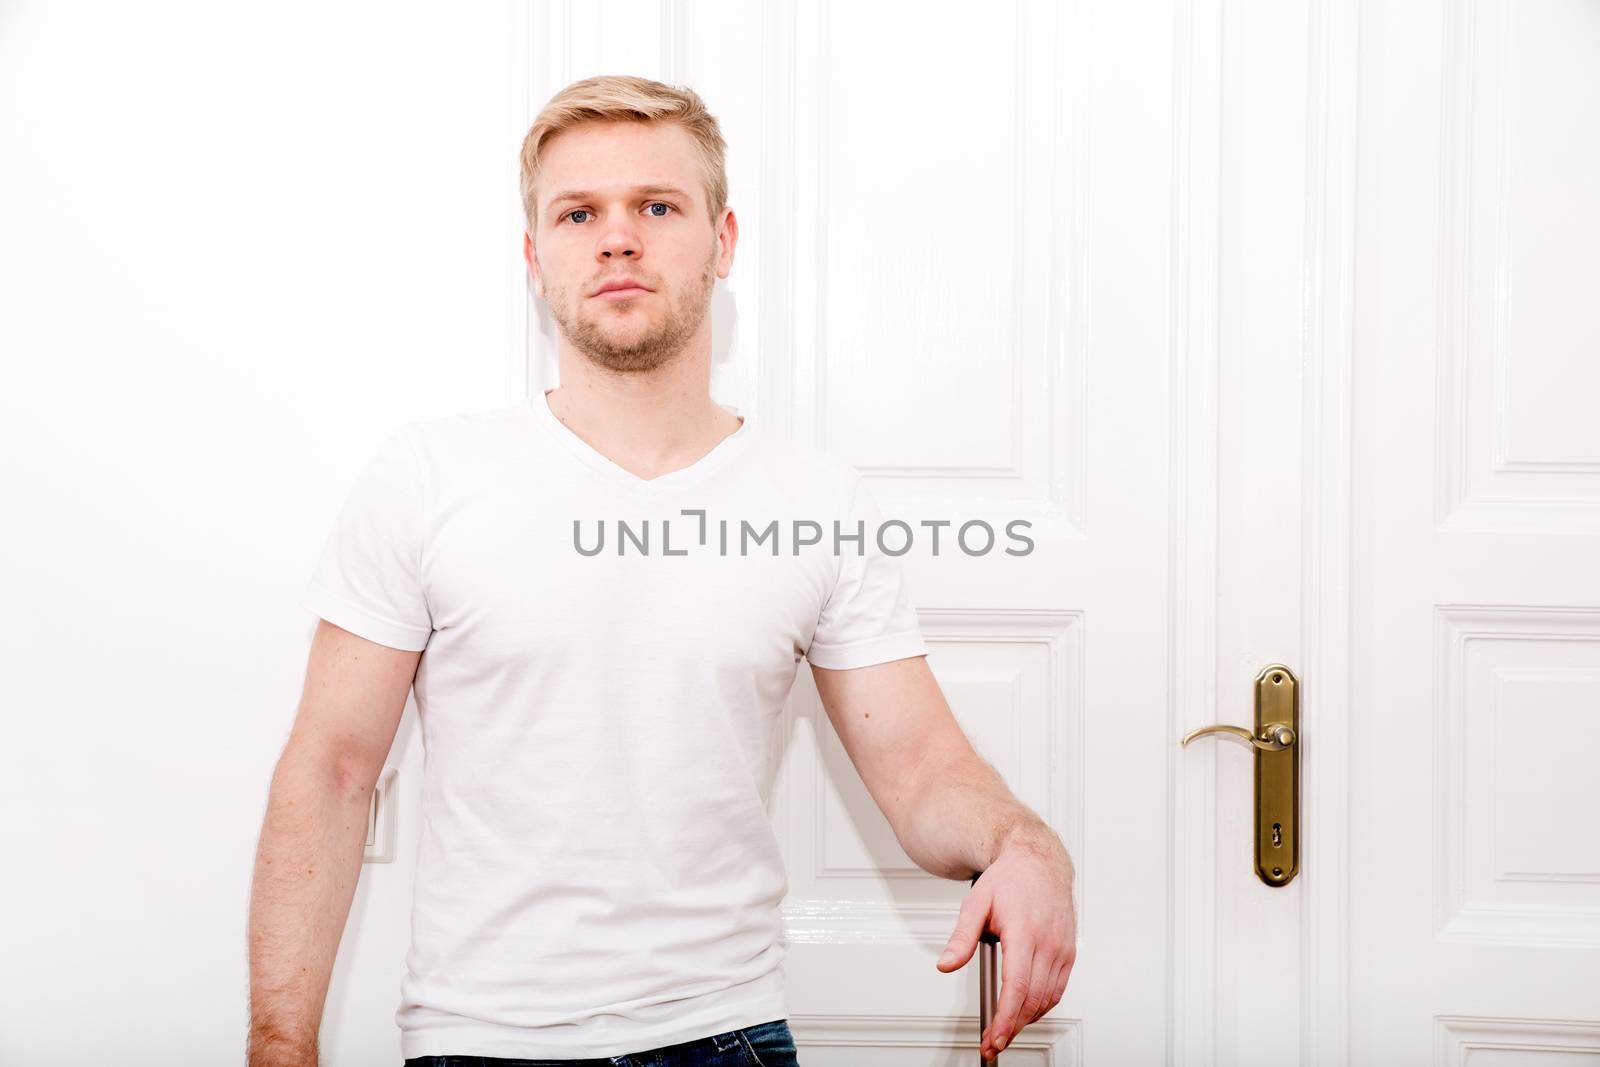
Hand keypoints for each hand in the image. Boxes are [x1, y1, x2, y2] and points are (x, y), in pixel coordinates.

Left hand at [934, 823, 1076, 1057]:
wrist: (1039, 861)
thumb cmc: (1009, 880)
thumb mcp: (975, 904)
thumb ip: (961, 938)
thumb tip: (946, 965)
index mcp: (1023, 931)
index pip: (1016, 986)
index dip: (1005, 1018)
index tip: (994, 1038)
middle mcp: (1047, 942)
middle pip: (1032, 999)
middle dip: (1012, 1028)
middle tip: (992, 1042)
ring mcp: (1061, 948)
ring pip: (1047, 999)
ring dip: (1027, 1020)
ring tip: (1005, 1030)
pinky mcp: (1068, 952)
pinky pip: (1058, 989)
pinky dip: (1042, 1006)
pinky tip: (1026, 1010)